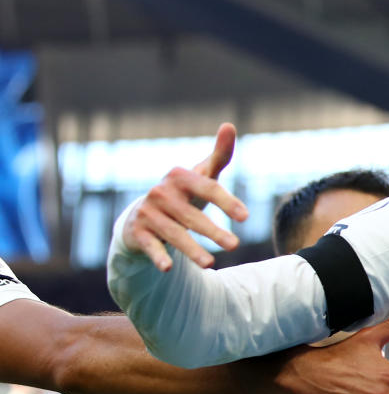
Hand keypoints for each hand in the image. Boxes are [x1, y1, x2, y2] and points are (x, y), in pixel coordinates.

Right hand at [121, 123, 248, 270]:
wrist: (144, 214)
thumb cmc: (183, 194)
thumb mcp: (201, 175)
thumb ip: (219, 155)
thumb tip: (229, 125)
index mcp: (180, 176)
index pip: (208, 188)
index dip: (227, 202)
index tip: (245, 217)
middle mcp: (161, 193)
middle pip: (192, 215)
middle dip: (213, 231)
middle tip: (235, 245)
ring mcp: (148, 213)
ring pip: (174, 234)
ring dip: (192, 249)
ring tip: (210, 264)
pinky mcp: (138, 233)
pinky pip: (150, 246)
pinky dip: (157, 256)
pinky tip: (168, 269)